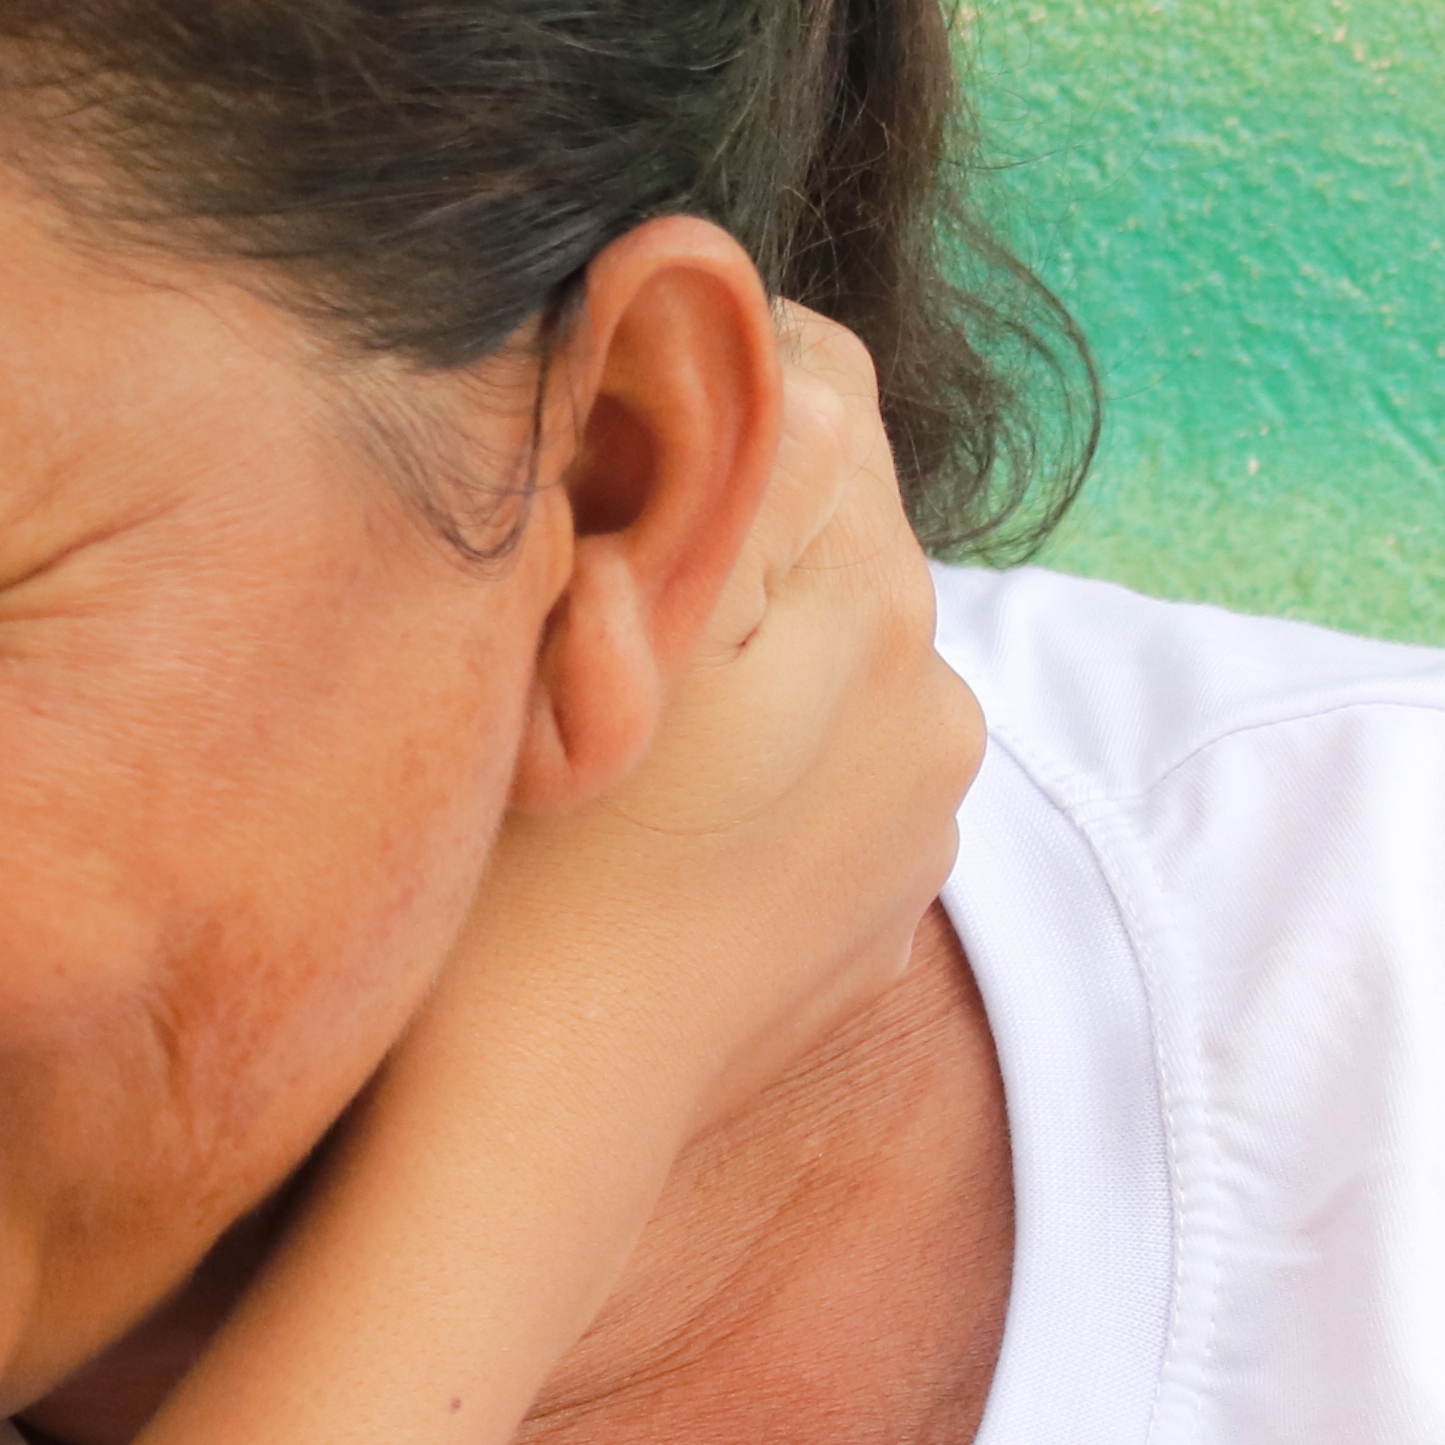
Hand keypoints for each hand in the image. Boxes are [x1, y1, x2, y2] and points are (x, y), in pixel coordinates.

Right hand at [410, 306, 978, 1154]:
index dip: (694, 373)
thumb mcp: (574, 626)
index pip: (818, 377)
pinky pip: (835, 761)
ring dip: (744, 644)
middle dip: (722, 520)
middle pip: (833, 515)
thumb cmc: (508, 877)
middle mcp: (935, 687)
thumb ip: (691, 454)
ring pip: (831, 643)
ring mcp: (925, 804)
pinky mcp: (894, 893)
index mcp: (865, 592)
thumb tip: (725, 321)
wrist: (529, 1123)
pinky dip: (762, 760)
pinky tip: (658, 823)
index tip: (588, 434)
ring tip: (614, 723)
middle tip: (575, 586)